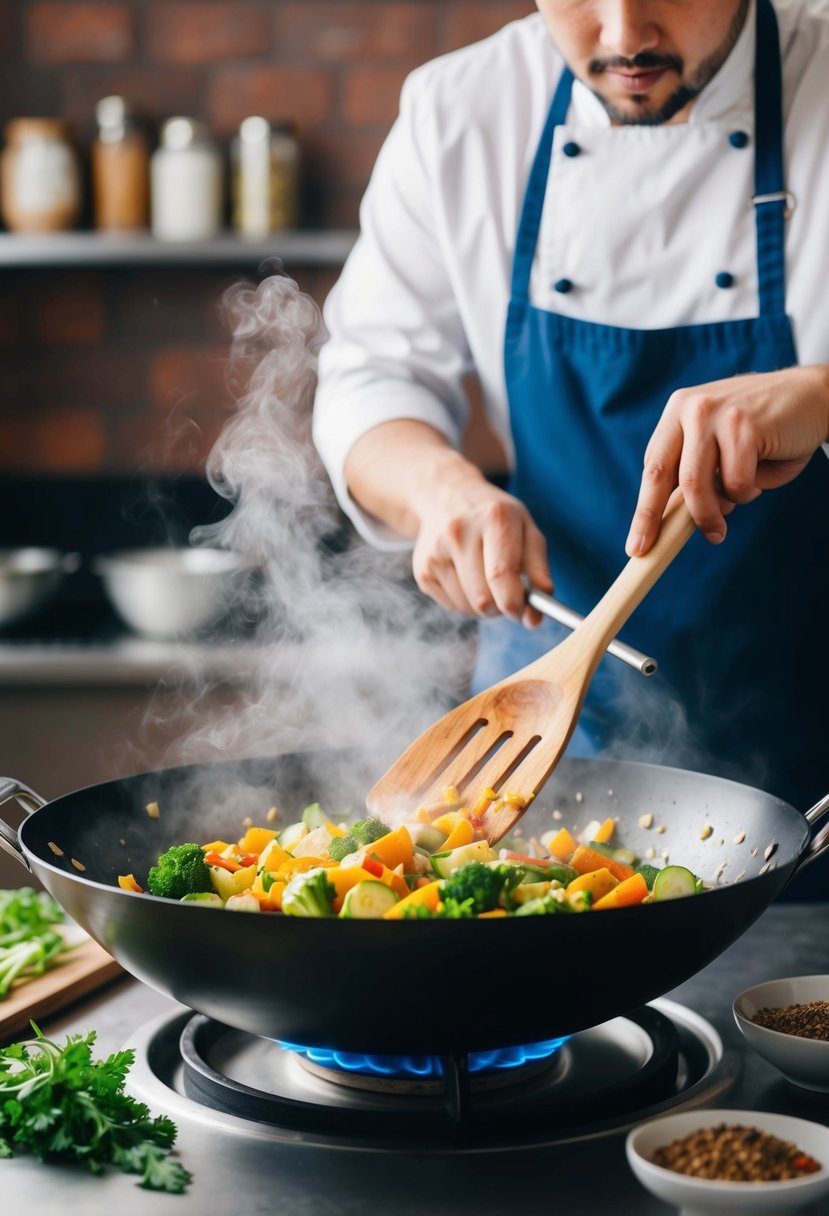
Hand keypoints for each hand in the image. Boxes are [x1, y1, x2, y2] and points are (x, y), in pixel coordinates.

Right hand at [412, 476, 551, 624]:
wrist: (447, 496)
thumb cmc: (495, 518)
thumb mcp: (526, 529)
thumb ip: (538, 571)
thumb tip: (535, 616)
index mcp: (493, 518)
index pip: (501, 574)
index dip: (515, 603)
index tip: (524, 612)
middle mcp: (459, 532)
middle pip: (483, 599)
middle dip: (500, 607)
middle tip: (507, 593)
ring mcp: (436, 552)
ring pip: (467, 607)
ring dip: (483, 606)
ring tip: (486, 581)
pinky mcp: (422, 569)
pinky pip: (451, 606)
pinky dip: (465, 602)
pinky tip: (466, 578)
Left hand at [626, 365, 828, 555]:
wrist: (816, 397)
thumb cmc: (768, 432)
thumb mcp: (723, 451)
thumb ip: (700, 479)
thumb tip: (675, 521)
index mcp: (678, 412)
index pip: (653, 467)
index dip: (643, 507)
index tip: (636, 541)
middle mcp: (690, 408)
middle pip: (662, 475)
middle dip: (652, 519)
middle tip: (648, 550)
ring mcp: (715, 414)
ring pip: (697, 486)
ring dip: (709, 517)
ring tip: (719, 530)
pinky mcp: (743, 426)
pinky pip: (735, 483)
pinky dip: (747, 493)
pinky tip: (760, 475)